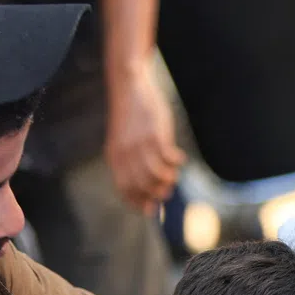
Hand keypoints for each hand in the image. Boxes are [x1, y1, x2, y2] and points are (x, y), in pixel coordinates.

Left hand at [105, 67, 184, 213]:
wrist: (128, 85)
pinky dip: (176, 163)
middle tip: (168, 190)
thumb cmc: (130, 115)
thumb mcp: (123, 140)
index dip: (139, 203)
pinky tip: (179, 158)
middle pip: (143, 187)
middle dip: (158, 194)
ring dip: (169, 180)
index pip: (125, 190)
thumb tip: (148, 186)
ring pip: (156, 176)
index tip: (152, 209)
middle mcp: (125, 155)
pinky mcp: (155, 136)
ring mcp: (140, 146)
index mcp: (114, 158)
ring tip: (174, 174)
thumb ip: (130, 162)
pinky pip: (169, 160)